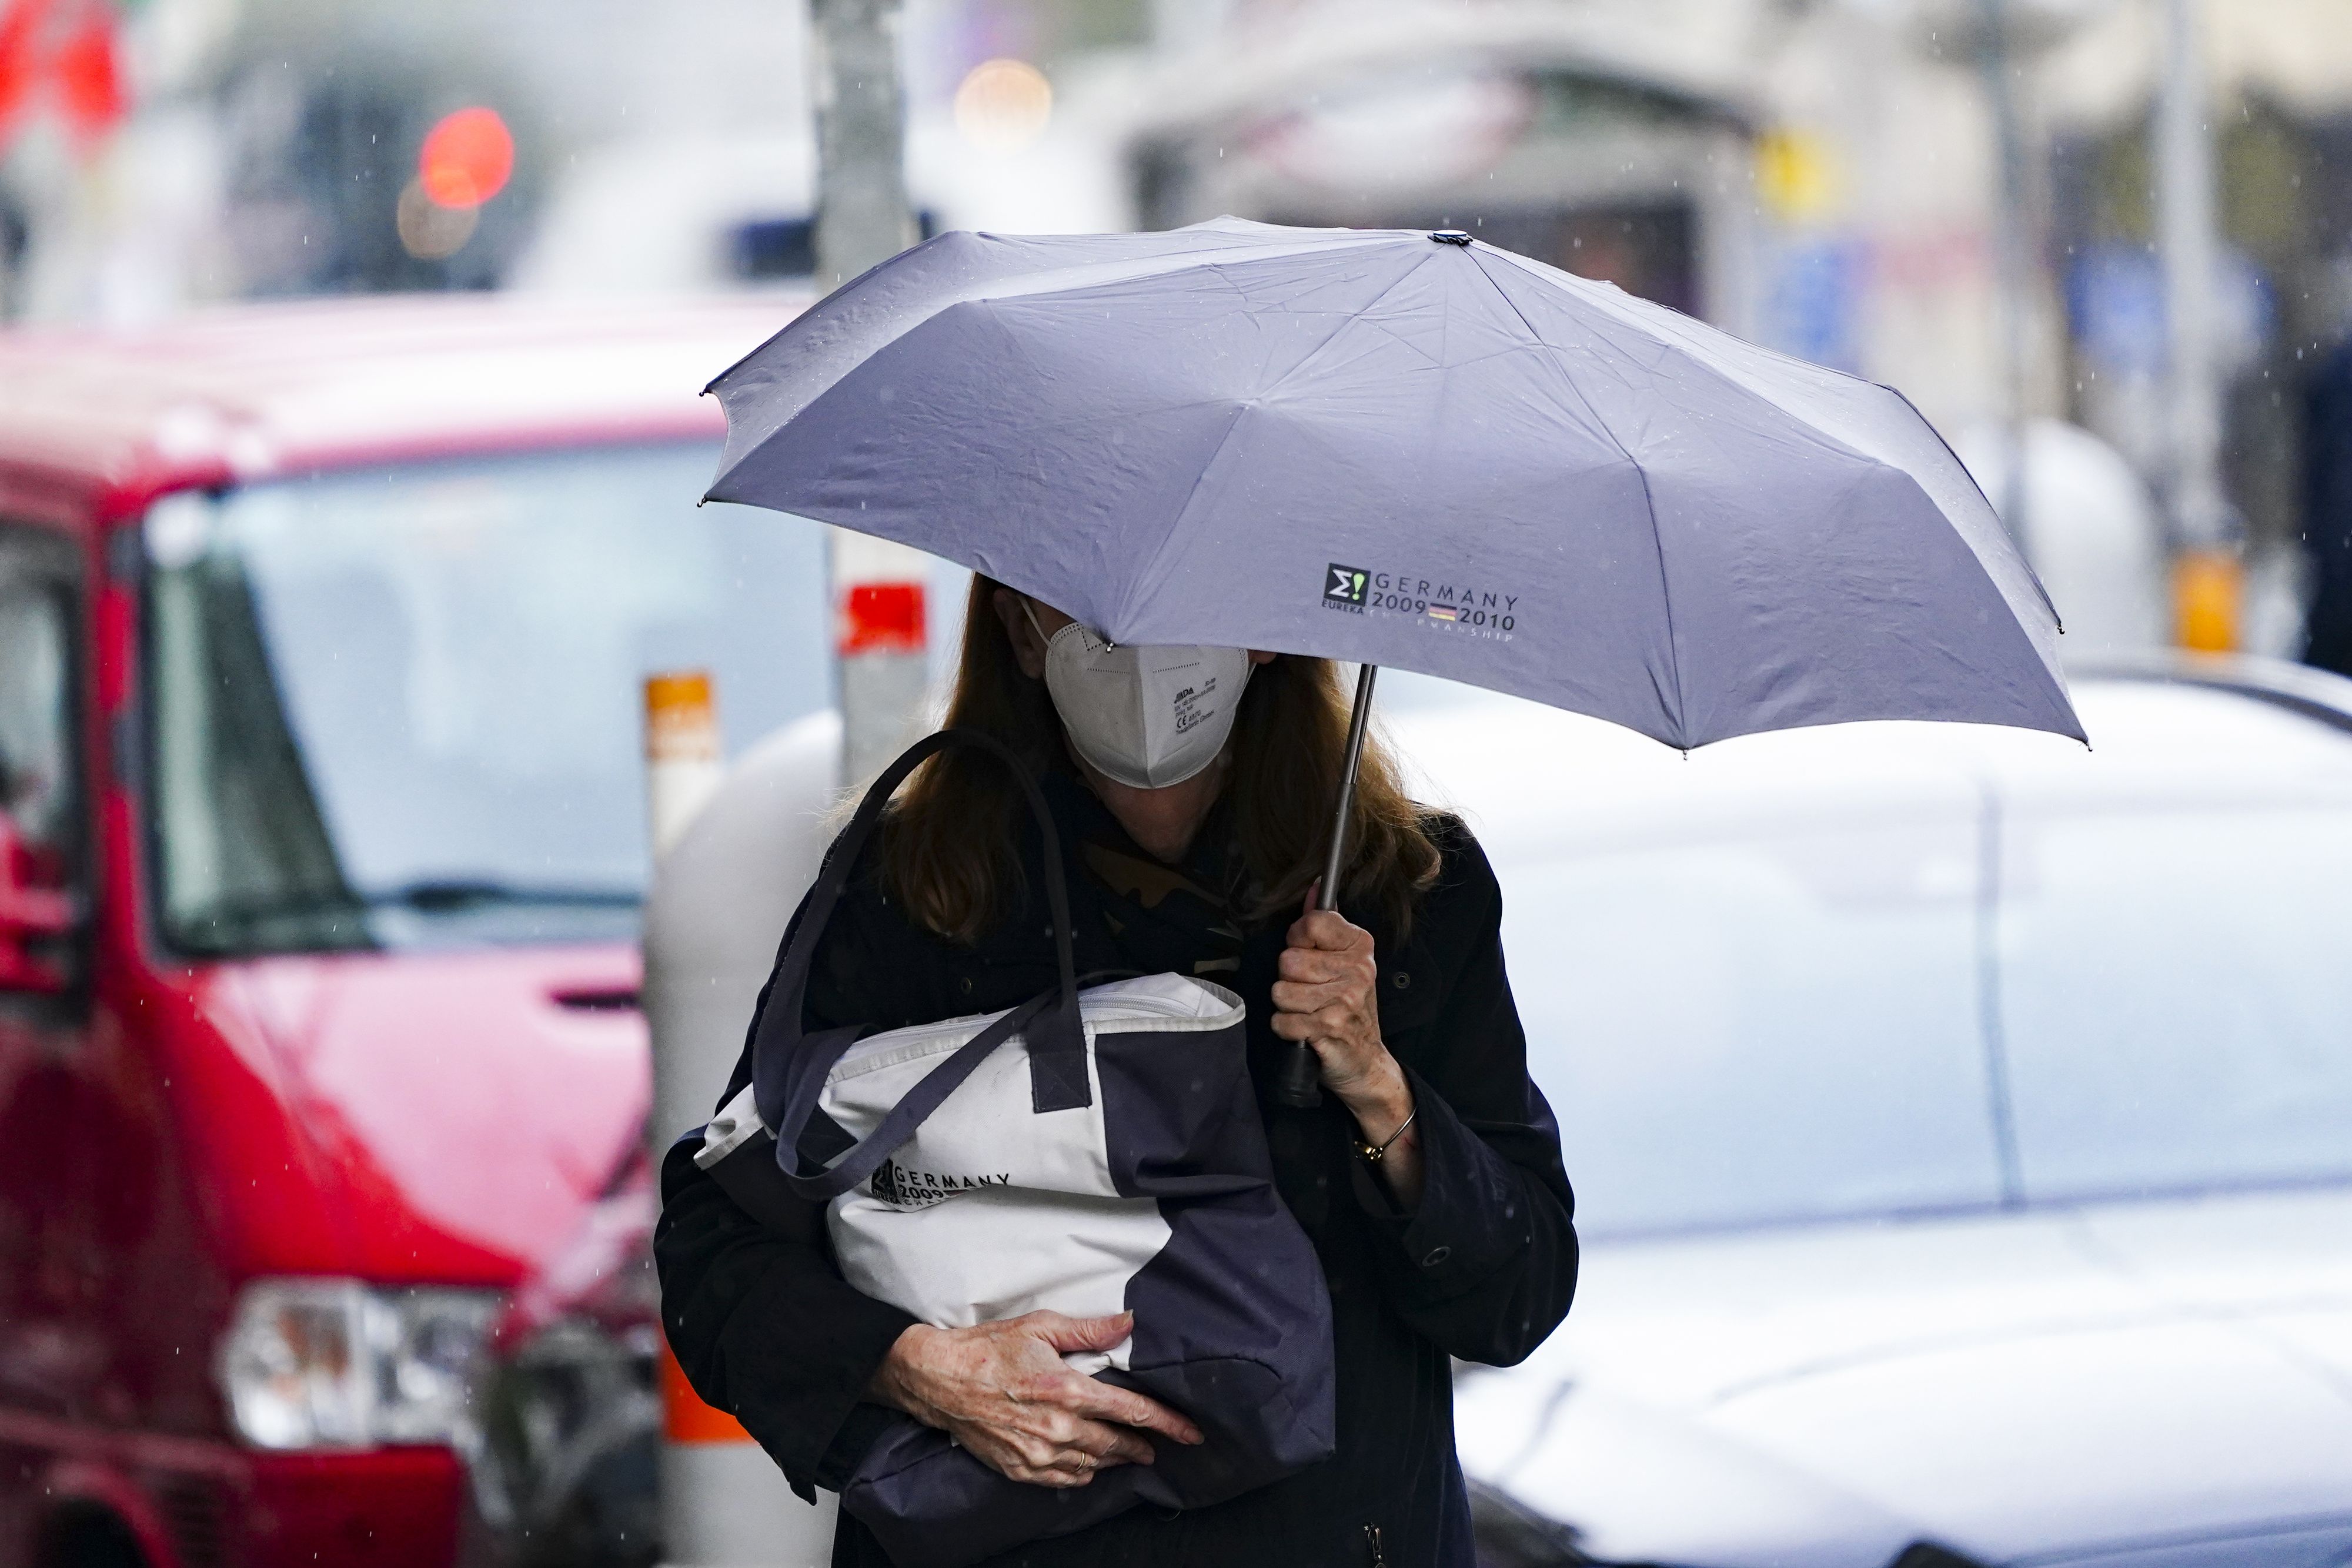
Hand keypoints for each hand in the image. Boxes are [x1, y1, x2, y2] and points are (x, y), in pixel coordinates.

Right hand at [868, 1311, 1203, 1487]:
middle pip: (1117, 1444)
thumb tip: (1129, 1324)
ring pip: (1093, 1465)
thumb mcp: (1041, 1328)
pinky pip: (1064, 1481)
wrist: (938, 1379)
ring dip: (1116, 1460)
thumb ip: (1090, 1330)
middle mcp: (1058, 1428)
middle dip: (1144, 1446)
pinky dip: (1083, 1474)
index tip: (1191, 1432)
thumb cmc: (988, 1349)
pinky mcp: (1020, 1469)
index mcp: (1068, 1390)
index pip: (1133, 1412)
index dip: (1167, 1423)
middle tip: (1159, 1445)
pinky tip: (1089, 1465)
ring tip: (1129, 1453)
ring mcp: (1038, 1453)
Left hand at [1272, 895, 1422, 1203]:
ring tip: (1309, 1013)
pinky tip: (1306, 1031)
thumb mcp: (1344, 963)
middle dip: (1290, 980)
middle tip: (1311, 993)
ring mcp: (1346, 999)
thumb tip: (1314, 888)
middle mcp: (1358, 969)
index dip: (1298, 940)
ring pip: (1280, 990)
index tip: (1309, 956)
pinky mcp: (1330, 1027)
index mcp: (1360, 946)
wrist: (1366, 1063)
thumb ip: (1325, 924)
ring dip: (1287, 1007)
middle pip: (1288, 960)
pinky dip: (1287, 1029)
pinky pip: (1281, 1020)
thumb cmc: (1349, 1010)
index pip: (1310, 922)